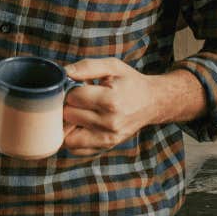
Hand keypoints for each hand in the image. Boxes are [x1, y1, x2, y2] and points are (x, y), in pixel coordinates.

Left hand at [62, 58, 207, 156]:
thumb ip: (87, 66)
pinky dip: (72, 138)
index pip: (74, 97)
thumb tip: (64, 72)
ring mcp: (108, 138)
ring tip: (77, 112)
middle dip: (68, 105)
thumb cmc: (129, 82)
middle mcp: (110, 123)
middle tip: (78, 99)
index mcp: (111, 101)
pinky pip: (76, 149)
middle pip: (69, 115)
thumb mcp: (112, 66)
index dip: (71, 89)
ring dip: (67, 123)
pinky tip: (80, 125)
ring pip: (68, 136)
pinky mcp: (106, 146)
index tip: (78, 87)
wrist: (151, 102)